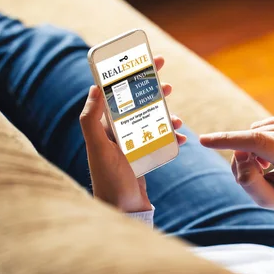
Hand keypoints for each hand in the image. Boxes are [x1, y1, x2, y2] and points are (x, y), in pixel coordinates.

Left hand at [79, 56, 185, 212]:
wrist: (123, 211)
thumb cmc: (109, 181)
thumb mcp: (98, 148)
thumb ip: (91, 119)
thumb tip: (95, 87)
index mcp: (103, 127)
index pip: (116, 93)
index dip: (129, 75)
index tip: (144, 62)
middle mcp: (115, 134)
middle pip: (136, 104)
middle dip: (151, 91)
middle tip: (166, 80)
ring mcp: (130, 146)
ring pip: (150, 121)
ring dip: (164, 115)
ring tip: (177, 116)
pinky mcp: (142, 158)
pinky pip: (159, 141)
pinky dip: (171, 138)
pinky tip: (182, 139)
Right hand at [200, 114, 273, 216]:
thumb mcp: (266, 200)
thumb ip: (249, 181)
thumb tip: (239, 152)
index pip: (258, 143)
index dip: (230, 140)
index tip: (205, 140)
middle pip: (254, 140)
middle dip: (243, 156)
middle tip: (257, 173)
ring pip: (256, 132)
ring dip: (252, 149)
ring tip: (267, 166)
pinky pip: (262, 126)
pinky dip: (260, 140)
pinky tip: (273, 153)